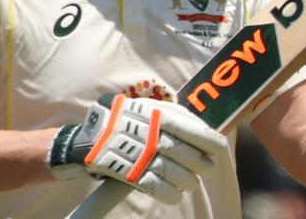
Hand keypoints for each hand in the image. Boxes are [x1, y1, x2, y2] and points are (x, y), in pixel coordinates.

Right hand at [49, 94, 226, 204]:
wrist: (85, 139)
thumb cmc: (125, 122)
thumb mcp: (149, 110)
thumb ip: (175, 117)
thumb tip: (205, 130)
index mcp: (157, 113)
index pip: (192, 128)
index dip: (209, 141)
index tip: (219, 150)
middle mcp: (149, 131)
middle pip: (184, 152)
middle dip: (201, 164)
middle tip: (207, 169)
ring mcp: (136, 152)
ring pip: (172, 170)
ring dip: (187, 181)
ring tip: (192, 183)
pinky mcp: (126, 171)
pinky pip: (153, 185)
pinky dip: (168, 193)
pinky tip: (176, 196)